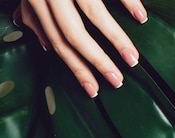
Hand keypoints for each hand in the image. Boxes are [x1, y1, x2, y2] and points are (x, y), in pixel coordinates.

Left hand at [14, 0, 147, 97]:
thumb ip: (33, 14)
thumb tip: (44, 45)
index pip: (56, 41)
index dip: (75, 68)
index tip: (93, 91)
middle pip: (73, 34)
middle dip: (96, 62)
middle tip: (116, 82)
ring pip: (93, 14)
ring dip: (116, 40)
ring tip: (132, 59)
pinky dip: (128, 1)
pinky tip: (140, 18)